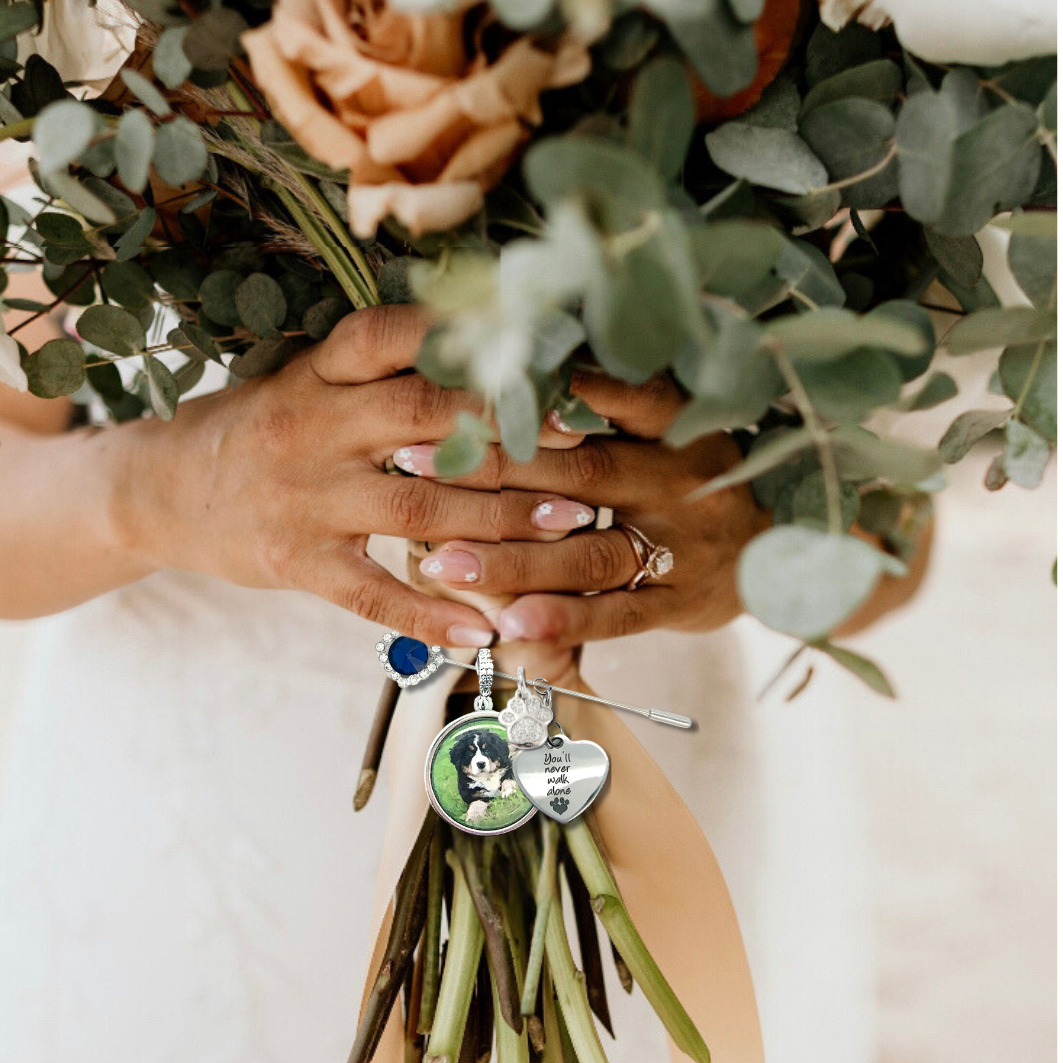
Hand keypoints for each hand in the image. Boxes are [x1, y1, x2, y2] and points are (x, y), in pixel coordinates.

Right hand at [116, 307, 589, 646]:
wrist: (157, 489)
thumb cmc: (254, 429)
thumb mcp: (302, 382)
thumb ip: (378, 375)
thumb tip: (482, 359)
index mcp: (318, 374)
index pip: (392, 338)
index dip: (469, 343)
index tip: (542, 359)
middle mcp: (314, 427)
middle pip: (425, 421)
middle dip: (511, 436)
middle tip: (586, 453)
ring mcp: (305, 498)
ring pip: (418, 508)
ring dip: (500, 521)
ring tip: (570, 530)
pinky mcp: (294, 562)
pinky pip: (370, 594)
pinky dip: (428, 613)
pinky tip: (480, 632)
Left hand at [408, 371, 769, 645]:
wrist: (785, 547)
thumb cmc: (701, 475)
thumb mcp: (677, 423)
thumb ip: (612, 398)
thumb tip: (518, 354)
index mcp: (677, 423)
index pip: (611, 393)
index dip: (540, 389)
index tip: (466, 380)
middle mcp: (680, 478)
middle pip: (579, 473)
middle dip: (492, 469)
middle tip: (411, 461)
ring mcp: (683, 545)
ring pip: (588, 552)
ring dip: (514, 559)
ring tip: (441, 562)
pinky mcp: (680, 601)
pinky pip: (616, 613)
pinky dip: (563, 619)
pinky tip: (509, 625)